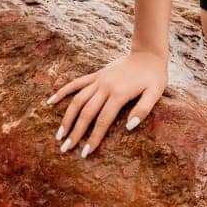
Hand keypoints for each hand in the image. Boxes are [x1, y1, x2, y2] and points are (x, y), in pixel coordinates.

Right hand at [43, 49, 167, 157]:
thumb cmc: (154, 76)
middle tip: (65, 149)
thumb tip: (129, 127)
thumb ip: (143, 109)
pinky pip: (76, 83)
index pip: (102, 121)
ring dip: (67, 118)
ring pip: (77, 100)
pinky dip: (63, 92)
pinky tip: (51, 101)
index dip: (93, 138)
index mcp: (119, 94)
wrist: (148, 53)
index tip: (85, 153)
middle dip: (75, 132)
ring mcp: (99, 80)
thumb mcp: (155, 93)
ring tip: (59, 134)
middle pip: (86, 113)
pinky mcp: (96, 74)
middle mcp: (105, 87)